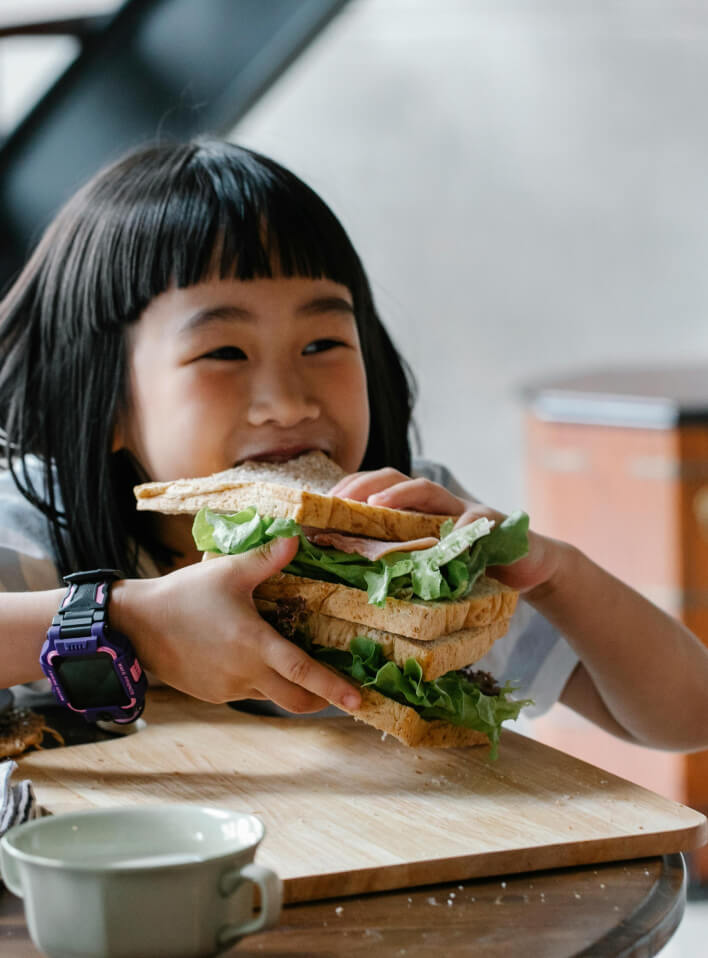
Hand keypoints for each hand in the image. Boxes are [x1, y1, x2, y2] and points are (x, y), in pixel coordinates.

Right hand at [112, 537, 361, 712]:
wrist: (137, 624)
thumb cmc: (185, 595)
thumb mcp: (228, 572)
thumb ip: (266, 558)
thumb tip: (298, 539)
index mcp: (254, 644)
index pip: (303, 672)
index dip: (333, 687)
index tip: (358, 699)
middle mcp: (246, 673)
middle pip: (295, 700)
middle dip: (320, 700)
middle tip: (339, 693)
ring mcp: (229, 688)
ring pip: (271, 697)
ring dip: (287, 687)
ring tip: (293, 666)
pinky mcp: (214, 694)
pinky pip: (247, 692)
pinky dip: (260, 683)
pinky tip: (252, 660)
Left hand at [331, 467, 560, 594]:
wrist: (527, 564)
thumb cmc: (470, 568)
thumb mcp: (428, 565)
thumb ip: (400, 564)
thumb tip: (347, 581)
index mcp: (415, 511)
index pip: (375, 490)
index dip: (348, 492)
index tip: (320, 505)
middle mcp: (436, 504)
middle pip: (395, 479)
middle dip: (364, 484)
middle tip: (339, 500)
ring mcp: (463, 509)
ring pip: (428, 490)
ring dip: (400, 494)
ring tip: (377, 505)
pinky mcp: (492, 523)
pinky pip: (475, 524)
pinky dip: (462, 531)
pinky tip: (450, 540)